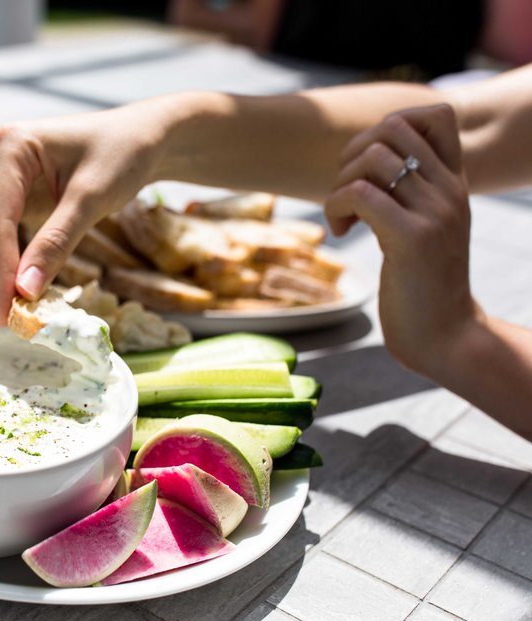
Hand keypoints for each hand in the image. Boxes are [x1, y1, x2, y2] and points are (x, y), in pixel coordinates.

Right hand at [0, 105, 166, 322]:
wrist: (141, 138)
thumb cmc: (122, 155)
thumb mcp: (92, 198)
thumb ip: (56, 242)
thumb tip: (25, 291)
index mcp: (12, 145)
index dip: (1, 266)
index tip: (11, 306)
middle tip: (18, 307)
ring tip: (9, 290)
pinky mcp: (3, 191)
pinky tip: (8, 274)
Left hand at [324, 104, 480, 376]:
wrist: (444, 336)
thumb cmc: (421, 285)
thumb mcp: (421, 227)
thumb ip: (407, 193)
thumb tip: (363, 161)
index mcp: (454, 183)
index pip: (437, 115)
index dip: (390, 125)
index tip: (369, 166)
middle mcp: (449, 191)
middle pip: (393, 127)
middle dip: (352, 153)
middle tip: (346, 193)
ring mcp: (434, 212)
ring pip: (372, 159)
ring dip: (340, 184)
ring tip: (345, 218)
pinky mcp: (412, 238)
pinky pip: (360, 193)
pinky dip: (336, 206)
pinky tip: (343, 232)